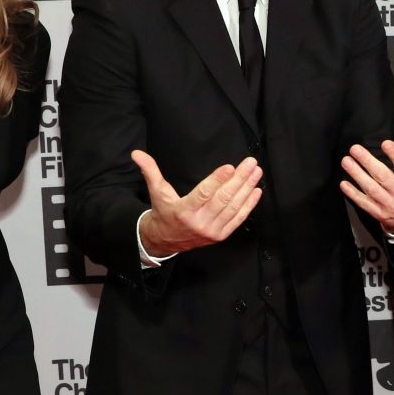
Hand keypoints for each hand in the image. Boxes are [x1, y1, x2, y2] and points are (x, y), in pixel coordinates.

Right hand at [132, 150, 262, 256]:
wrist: (165, 240)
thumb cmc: (163, 212)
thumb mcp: (156, 191)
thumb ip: (150, 171)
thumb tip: (136, 153)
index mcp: (183, 210)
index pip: (203, 194)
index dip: (217, 180)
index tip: (230, 167)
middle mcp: (199, 222)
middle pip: (223, 199)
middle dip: (240, 179)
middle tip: (250, 163)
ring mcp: (211, 230)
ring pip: (233, 208)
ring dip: (247, 189)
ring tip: (256, 172)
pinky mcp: (220, 235)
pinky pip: (238, 219)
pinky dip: (248, 205)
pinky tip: (256, 191)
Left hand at [339, 121, 393, 236]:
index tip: (385, 143)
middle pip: (383, 177)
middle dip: (368, 162)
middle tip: (355, 148)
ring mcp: (389, 204)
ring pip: (371, 189)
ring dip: (357, 175)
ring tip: (346, 161)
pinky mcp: (378, 212)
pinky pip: (364, 203)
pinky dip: (354, 194)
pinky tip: (344, 183)